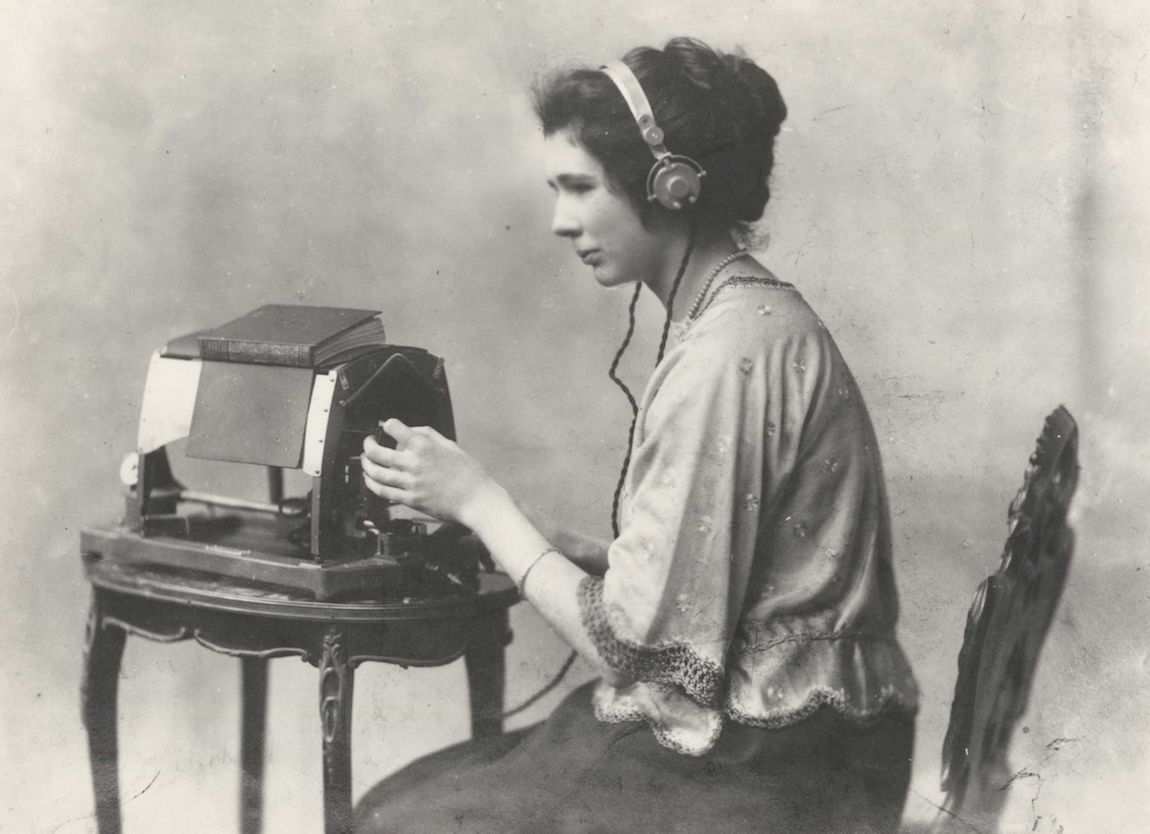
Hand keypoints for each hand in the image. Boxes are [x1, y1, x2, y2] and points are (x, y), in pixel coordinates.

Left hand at [361, 419, 497, 525]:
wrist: (476, 499)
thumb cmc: (468, 474)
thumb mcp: (450, 445)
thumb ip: (428, 435)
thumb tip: (410, 430)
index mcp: (424, 446)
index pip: (393, 428)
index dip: (387, 425)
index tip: (385, 428)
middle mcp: (414, 463)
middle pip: (377, 452)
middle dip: (368, 445)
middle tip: (368, 444)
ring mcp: (411, 483)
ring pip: (376, 473)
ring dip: (366, 465)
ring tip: (366, 462)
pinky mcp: (410, 500)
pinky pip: (384, 492)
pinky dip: (372, 485)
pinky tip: (370, 480)